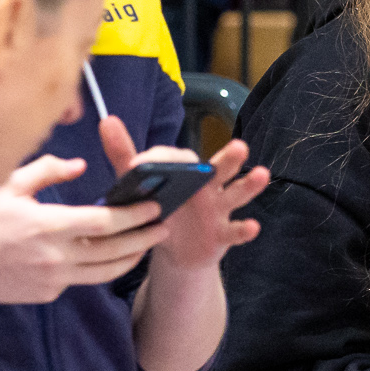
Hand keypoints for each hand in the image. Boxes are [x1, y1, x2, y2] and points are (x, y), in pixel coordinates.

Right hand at [0, 156, 168, 304]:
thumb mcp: (6, 184)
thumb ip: (46, 170)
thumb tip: (79, 165)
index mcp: (49, 225)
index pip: (105, 221)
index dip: (134, 215)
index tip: (154, 207)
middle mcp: (56, 256)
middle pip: (113, 250)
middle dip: (143, 238)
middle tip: (163, 227)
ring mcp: (53, 279)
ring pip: (104, 272)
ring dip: (129, 258)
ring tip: (145, 246)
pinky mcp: (47, 294)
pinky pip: (80, 279)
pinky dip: (95, 267)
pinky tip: (105, 255)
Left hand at [97, 117, 268, 274]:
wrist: (176, 250)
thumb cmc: (161, 209)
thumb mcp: (140, 185)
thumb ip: (124, 155)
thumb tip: (107, 120)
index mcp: (187, 171)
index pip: (181, 159)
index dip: (164, 160)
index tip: (140, 163)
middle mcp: (209, 185)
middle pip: (221, 168)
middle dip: (230, 158)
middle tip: (240, 147)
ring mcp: (219, 208)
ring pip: (236, 193)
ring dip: (249, 185)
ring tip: (261, 174)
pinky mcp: (224, 233)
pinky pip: (235, 231)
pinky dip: (244, 230)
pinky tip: (253, 226)